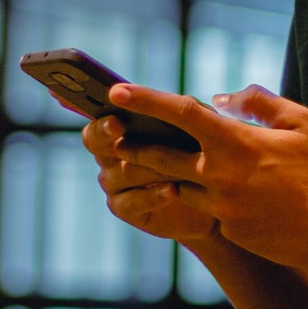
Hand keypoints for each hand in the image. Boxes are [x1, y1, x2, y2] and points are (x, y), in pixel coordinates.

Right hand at [80, 115, 220, 243]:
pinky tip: (173, 190)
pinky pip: (132, 202)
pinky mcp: (123, 207)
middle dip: (107, 134)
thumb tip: (171, 101)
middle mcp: (108, 156)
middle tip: (120, 127)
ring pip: (124, 171)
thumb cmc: (195, 154)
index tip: (117, 119)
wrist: (210, 198)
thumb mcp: (191, 129)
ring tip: (176, 164)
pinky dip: (154, 195)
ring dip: (151, 166)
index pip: (97, 123)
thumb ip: (179, 112)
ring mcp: (113, 184)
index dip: (103, 122)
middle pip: (97, 144)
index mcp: (116, 131)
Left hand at [102, 82, 307, 270]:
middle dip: (134, 146)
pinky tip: (232, 197)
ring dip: (173, 176)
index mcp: (235, 143)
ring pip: (182, 188)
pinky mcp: (232, 232)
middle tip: (117, 139)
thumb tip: (221, 99)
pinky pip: (211, 211)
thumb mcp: (301, 121)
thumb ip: (257, 103)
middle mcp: (220, 177)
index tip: (116, 91)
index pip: (178, 113)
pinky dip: (211, 199)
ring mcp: (223, 209)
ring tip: (166, 165)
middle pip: (160, 158)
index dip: (144, 99)